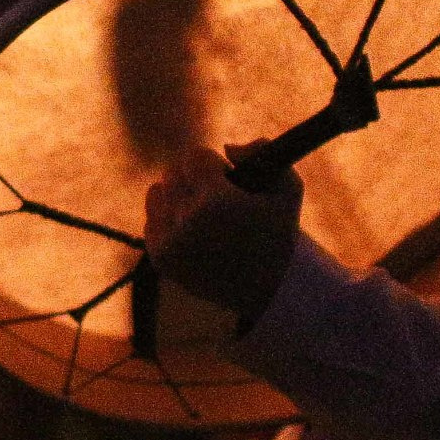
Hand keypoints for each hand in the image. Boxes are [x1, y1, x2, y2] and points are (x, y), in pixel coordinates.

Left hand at [144, 144, 301, 327]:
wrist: (267, 291)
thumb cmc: (278, 235)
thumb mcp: (288, 190)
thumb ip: (263, 152)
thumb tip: (226, 148)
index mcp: (217, 201)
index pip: (194, 157)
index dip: (212, 164)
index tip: (225, 178)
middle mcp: (188, 220)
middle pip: (173, 172)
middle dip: (193, 178)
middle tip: (213, 194)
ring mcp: (171, 241)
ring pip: (157, 192)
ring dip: (177, 195)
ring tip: (200, 209)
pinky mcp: (160, 257)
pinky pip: (151, 219)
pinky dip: (168, 219)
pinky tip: (190, 228)